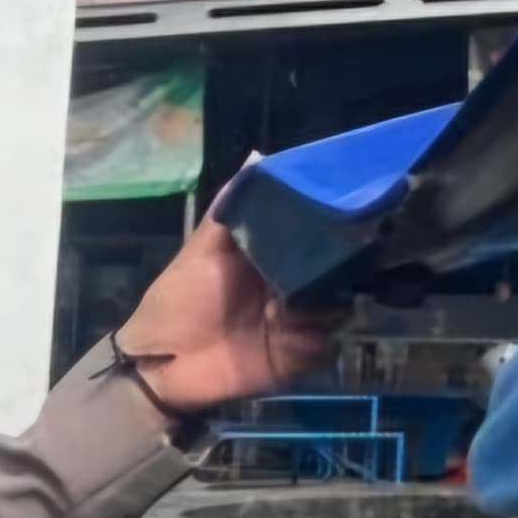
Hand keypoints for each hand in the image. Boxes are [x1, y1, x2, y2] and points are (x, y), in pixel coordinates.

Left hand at [114, 215, 339, 416]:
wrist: (163, 361)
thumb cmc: (179, 300)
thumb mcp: (203, 249)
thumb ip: (231, 209)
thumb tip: (259, 155)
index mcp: (280, 255)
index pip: (322, 233)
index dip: (337, 219)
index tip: (354, 199)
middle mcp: (300, 284)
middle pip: (341, 268)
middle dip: (343, 261)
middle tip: (345, 249)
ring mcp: (306, 319)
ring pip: (341, 303)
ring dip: (328, 299)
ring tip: (312, 293)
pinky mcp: (304, 353)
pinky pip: (329, 342)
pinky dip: (318, 335)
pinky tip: (301, 328)